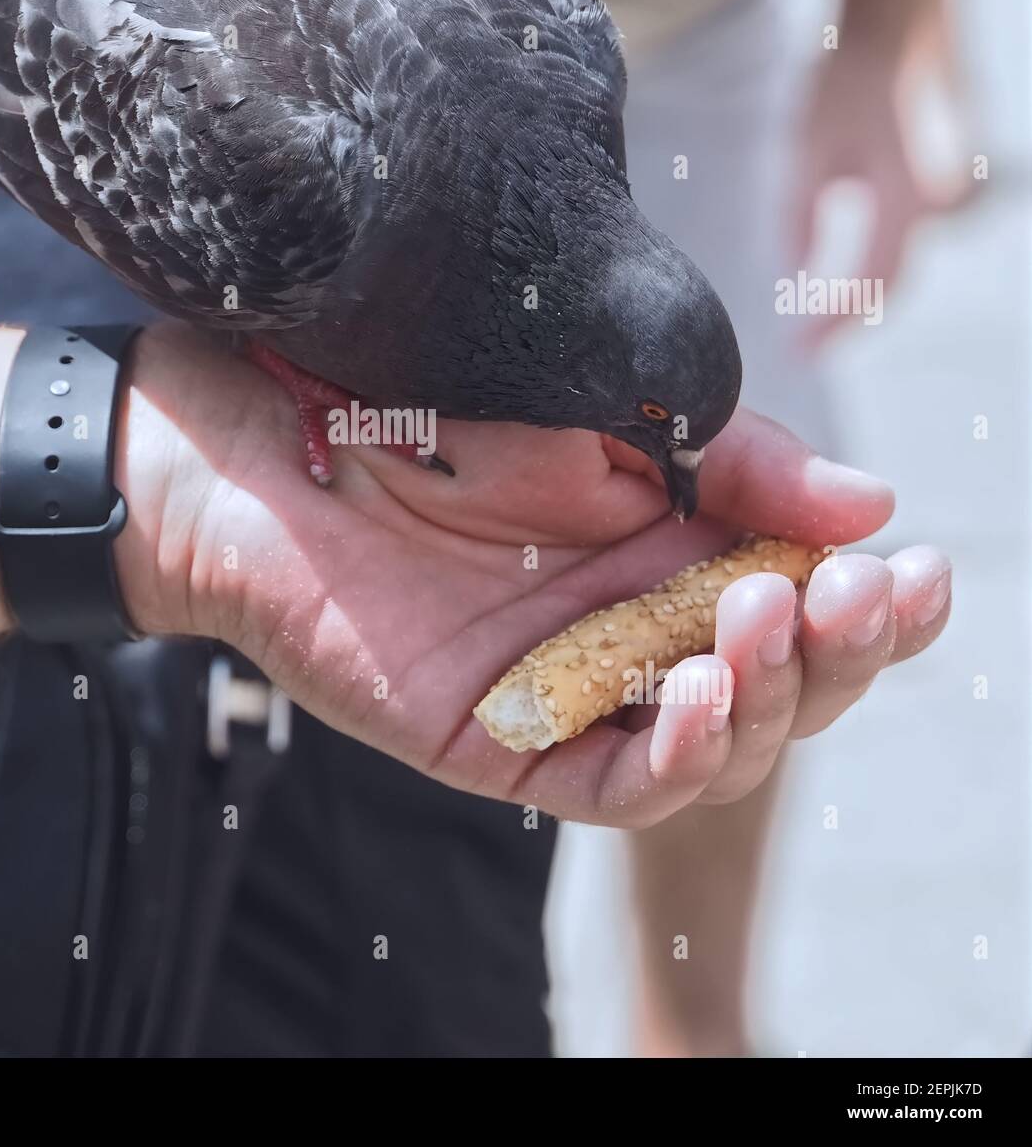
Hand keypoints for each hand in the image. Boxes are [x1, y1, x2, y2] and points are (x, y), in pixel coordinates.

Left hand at [117, 325, 950, 825]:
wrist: (270, 448)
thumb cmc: (428, 407)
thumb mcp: (606, 412)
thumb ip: (730, 463)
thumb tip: (872, 507)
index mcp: (671, 549)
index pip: (806, 603)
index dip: (877, 604)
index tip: (922, 567)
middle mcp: (634, 629)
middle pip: (780, 684)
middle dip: (837, 650)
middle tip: (853, 594)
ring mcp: (572, 692)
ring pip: (713, 744)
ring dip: (768, 697)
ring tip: (764, 620)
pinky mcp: (503, 742)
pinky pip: (612, 784)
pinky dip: (675, 756)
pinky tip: (702, 697)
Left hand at [789, 37, 970, 348]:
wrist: (900, 19)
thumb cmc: (847, 80)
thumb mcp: (805, 153)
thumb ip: (801, 220)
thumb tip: (796, 276)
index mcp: (907, 192)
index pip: (872, 282)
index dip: (836, 324)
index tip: (802, 352)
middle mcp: (946, 197)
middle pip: (894, 279)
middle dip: (849, 314)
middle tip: (807, 342)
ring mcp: (959, 188)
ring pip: (907, 256)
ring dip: (866, 284)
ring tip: (822, 313)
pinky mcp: (956, 179)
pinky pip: (916, 232)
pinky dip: (883, 253)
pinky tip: (848, 272)